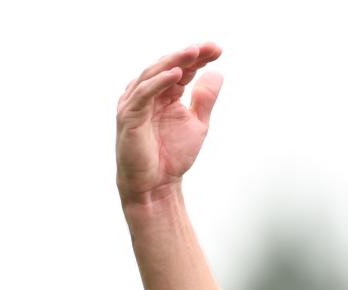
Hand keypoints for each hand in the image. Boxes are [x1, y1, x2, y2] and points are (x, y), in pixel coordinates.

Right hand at [116, 43, 222, 206]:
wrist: (156, 184)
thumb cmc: (172, 156)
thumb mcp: (197, 123)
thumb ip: (204, 99)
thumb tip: (217, 73)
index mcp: (164, 94)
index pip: (182, 69)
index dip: (198, 58)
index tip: (218, 49)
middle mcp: (148, 94)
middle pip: (168, 66)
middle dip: (189, 55)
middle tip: (209, 46)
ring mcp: (136, 103)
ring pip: (154, 75)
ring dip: (175, 62)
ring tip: (194, 53)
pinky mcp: (130, 116)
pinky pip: (144, 94)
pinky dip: (159, 82)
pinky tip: (176, 74)